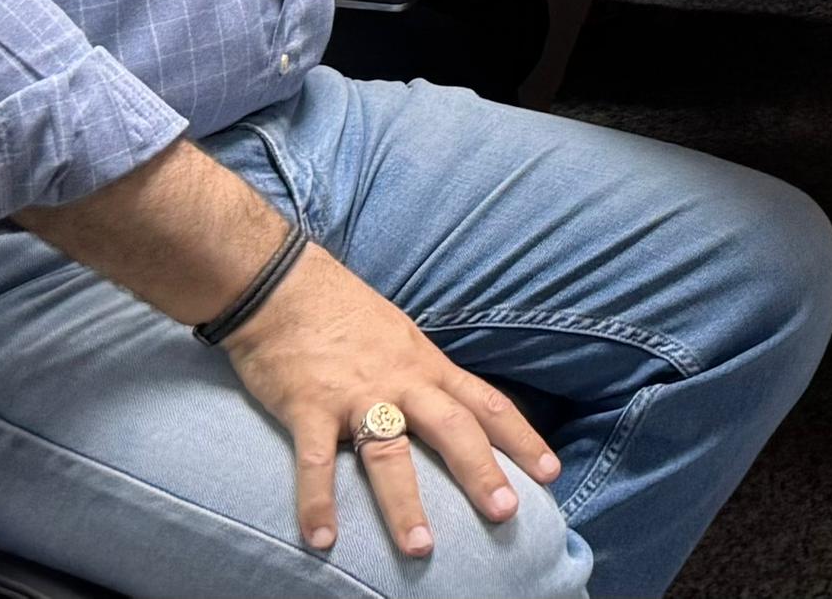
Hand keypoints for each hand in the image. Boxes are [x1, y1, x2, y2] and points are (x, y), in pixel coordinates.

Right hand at [216, 247, 556, 562]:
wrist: (280, 284)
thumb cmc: (343, 314)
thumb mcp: (401, 339)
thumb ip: (426, 378)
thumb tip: (457, 412)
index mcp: (427, 367)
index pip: (486, 404)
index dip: (521, 439)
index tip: (550, 473)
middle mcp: (400, 382)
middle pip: (451, 429)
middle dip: (481, 472)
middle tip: (507, 514)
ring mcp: (355, 395)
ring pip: (388, 453)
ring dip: (405, 504)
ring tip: (422, 548)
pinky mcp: (308, 406)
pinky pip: (316, 461)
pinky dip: (318, 501)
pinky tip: (323, 539)